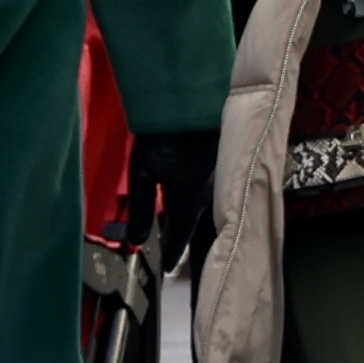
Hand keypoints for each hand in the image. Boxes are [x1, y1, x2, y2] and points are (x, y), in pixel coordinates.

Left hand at [126, 124, 221, 278]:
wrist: (193, 97)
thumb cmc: (163, 134)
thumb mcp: (143, 171)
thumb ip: (139, 208)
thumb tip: (134, 241)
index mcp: (190, 198)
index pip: (182, 233)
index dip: (174, 250)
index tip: (169, 266)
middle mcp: (211, 192)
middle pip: (203, 222)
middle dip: (194, 239)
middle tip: (186, 253)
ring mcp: (224, 175)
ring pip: (213, 205)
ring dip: (203, 218)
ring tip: (195, 227)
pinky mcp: (229, 160)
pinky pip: (222, 188)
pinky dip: (213, 199)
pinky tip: (205, 197)